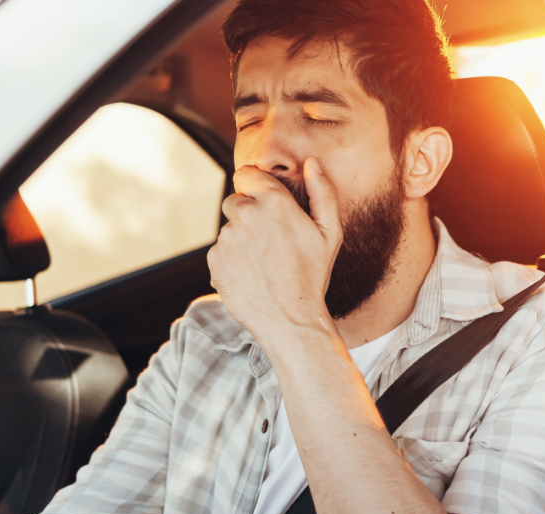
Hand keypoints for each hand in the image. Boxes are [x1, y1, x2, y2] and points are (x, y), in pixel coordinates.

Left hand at [208, 157, 341, 341]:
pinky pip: (219, 252)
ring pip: (228, 229)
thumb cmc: (313, 276)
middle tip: (269, 242)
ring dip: (240, 240)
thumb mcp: (330, 233)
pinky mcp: (214, 260)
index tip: (263, 202)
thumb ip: (323, 192)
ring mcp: (227, 238)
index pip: (247, 175)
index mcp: (275, 203)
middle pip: (235, 201)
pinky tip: (251, 275)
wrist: (291, 320)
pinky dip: (231, 261)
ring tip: (262, 264)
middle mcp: (246, 215)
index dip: (255, 187)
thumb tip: (312, 162)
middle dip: (247, 215)